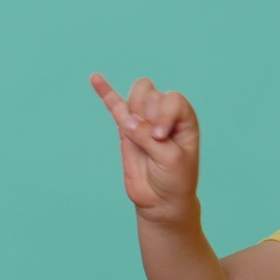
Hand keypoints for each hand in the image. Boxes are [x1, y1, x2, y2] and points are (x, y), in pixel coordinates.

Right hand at [90, 73, 200, 222]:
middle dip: (149, 115)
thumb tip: (127, 120)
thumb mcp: (170, 159)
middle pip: (152, 94)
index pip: (172, 100)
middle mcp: (165, 115)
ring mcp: (144, 120)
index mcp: (185, 119)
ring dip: (134, 111)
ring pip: (135, 97)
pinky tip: (95, 78)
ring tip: (139, 135)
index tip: (160, 138)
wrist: (161, 201)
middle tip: (153, 141)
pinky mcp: (125, 130)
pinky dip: (105, 91)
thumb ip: (149, 138)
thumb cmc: (175, 179)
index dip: (163, 114)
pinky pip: (113, 105)